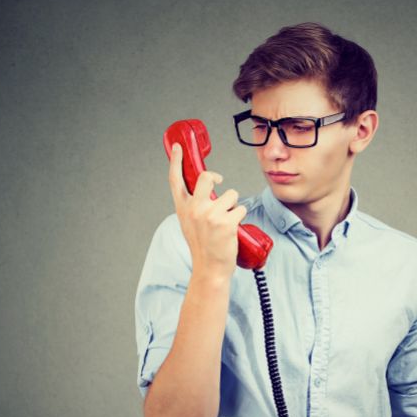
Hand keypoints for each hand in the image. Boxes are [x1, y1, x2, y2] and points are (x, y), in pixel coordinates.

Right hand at [167, 143, 246, 276]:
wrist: (210, 269)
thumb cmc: (203, 247)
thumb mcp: (190, 223)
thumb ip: (193, 205)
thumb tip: (205, 190)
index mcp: (183, 208)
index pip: (175, 180)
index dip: (176, 161)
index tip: (179, 148)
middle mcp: (194, 209)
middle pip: (206, 177)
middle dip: (216, 178)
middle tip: (221, 183)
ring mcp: (210, 215)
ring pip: (231, 194)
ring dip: (233, 205)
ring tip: (227, 220)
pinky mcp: (226, 222)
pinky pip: (241, 208)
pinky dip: (241, 217)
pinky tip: (234, 229)